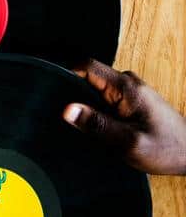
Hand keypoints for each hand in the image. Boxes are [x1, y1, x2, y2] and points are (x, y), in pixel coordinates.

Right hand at [63, 59, 185, 174]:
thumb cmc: (166, 149)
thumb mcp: (128, 142)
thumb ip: (97, 125)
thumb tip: (67, 110)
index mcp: (126, 87)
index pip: (86, 67)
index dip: (65, 75)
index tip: (51, 92)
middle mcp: (127, 84)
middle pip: (87, 77)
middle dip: (72, 94)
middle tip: (65, 118)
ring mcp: (129, 92)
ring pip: (94, 89)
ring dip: (85, 105)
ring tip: (80, 125)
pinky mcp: (130, 102)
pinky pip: (103, 98)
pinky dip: (95, 110)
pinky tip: (94, 127)